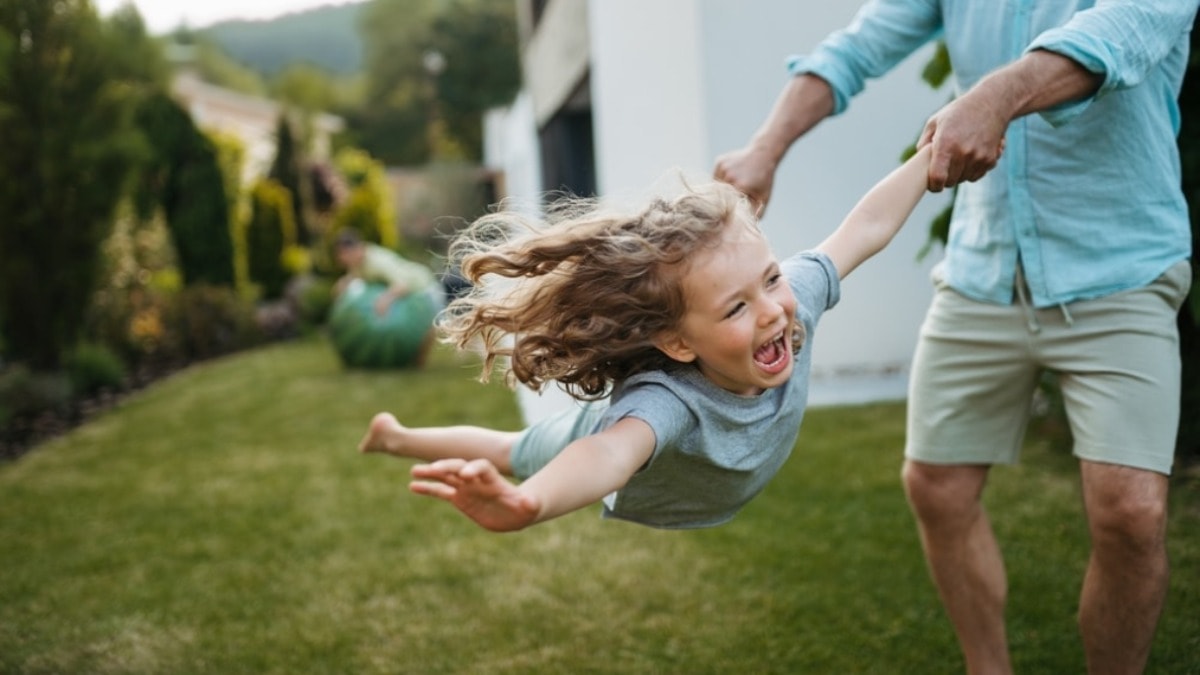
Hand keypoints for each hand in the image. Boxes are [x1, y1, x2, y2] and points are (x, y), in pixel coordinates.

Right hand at [410, 458, 541, 531]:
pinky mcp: (460, 498)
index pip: (482, 468)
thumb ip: (529, 503)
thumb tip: (531, 502)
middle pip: (460, 467)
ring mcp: (467, 487)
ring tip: (415, 471)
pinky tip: (413, 486)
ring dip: (432, 473)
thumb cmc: (526, 507)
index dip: (474, 468)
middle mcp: (477, 480)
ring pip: (446, 477)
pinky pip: (441, 492)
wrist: (517, 511)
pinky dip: (428, 488)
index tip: (465, 475)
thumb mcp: (530, 506)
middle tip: (433, 469)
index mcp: (494, 480)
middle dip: (448, 467)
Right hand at [713, 145, 777, 216]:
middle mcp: (729, 176)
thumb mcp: (763, 198)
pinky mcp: (720, 162)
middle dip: (724, 200)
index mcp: (740, 186)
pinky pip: (715, 176)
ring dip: (721, 189)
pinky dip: (720, 179)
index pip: (728, 205)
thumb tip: (744, 229)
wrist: (763, 153)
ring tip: (734, 186)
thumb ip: (755, 214)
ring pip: (716, 186)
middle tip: (729, 202)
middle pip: (720, 196)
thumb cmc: (765, 179)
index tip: (729, 213)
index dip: (728, 210)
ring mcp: (723, 167)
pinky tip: (731, 176)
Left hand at [918, 89, 1008, 191]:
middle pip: (951, 182)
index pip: (938, 178)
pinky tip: (971, 155)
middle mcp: (964, 152)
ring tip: (959, 156)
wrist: (991, 103)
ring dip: (959, 173)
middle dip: (946, 177)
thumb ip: (923, 144)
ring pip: (963, 179)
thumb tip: (919, 164)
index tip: (933, 185)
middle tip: (945, 165)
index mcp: (946, 144)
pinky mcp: (991, 159)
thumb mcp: (935, 122)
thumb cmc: (958, 112)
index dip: (934, 186)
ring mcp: (979, 157)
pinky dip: (972, 170)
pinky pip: (976, 176)